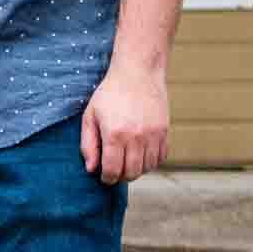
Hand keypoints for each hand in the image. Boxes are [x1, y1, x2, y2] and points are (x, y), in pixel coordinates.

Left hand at [80, 68, 169, 186]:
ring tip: (127, 161)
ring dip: (137, 170)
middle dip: (121, 176)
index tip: (105, 176)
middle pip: (131, 173)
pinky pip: (160, 158)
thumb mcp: (90, 116)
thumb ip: (88, 144)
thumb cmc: (110, 93)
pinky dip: (151, 161)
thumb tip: (91, 169)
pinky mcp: (164, 131)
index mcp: (114, 134)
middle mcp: (135, 137)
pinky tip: (141, 154)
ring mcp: (152, 135)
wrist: (137, 72)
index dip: (107, 178)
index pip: (112, 170)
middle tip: (115, 170)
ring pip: (147, 168)